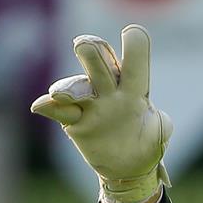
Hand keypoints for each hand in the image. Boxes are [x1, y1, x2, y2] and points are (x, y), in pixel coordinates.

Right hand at [30, 24, 173, 202]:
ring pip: (77, 85)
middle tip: (83, 45)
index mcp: (134, 87)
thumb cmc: (147, 143)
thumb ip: (161, 126)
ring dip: (69, 85)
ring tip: (61, 93)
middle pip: (98, 61)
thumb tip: (152, 119)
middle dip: (92, 51)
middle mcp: (109, 89)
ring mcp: (89, 103)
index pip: (135, 59)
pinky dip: (49, 106)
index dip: (134, 45)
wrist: (129, 167)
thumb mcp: (160, 135)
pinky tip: (41, 106)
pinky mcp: (72, 120)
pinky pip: (57, 110)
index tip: (131, 34)